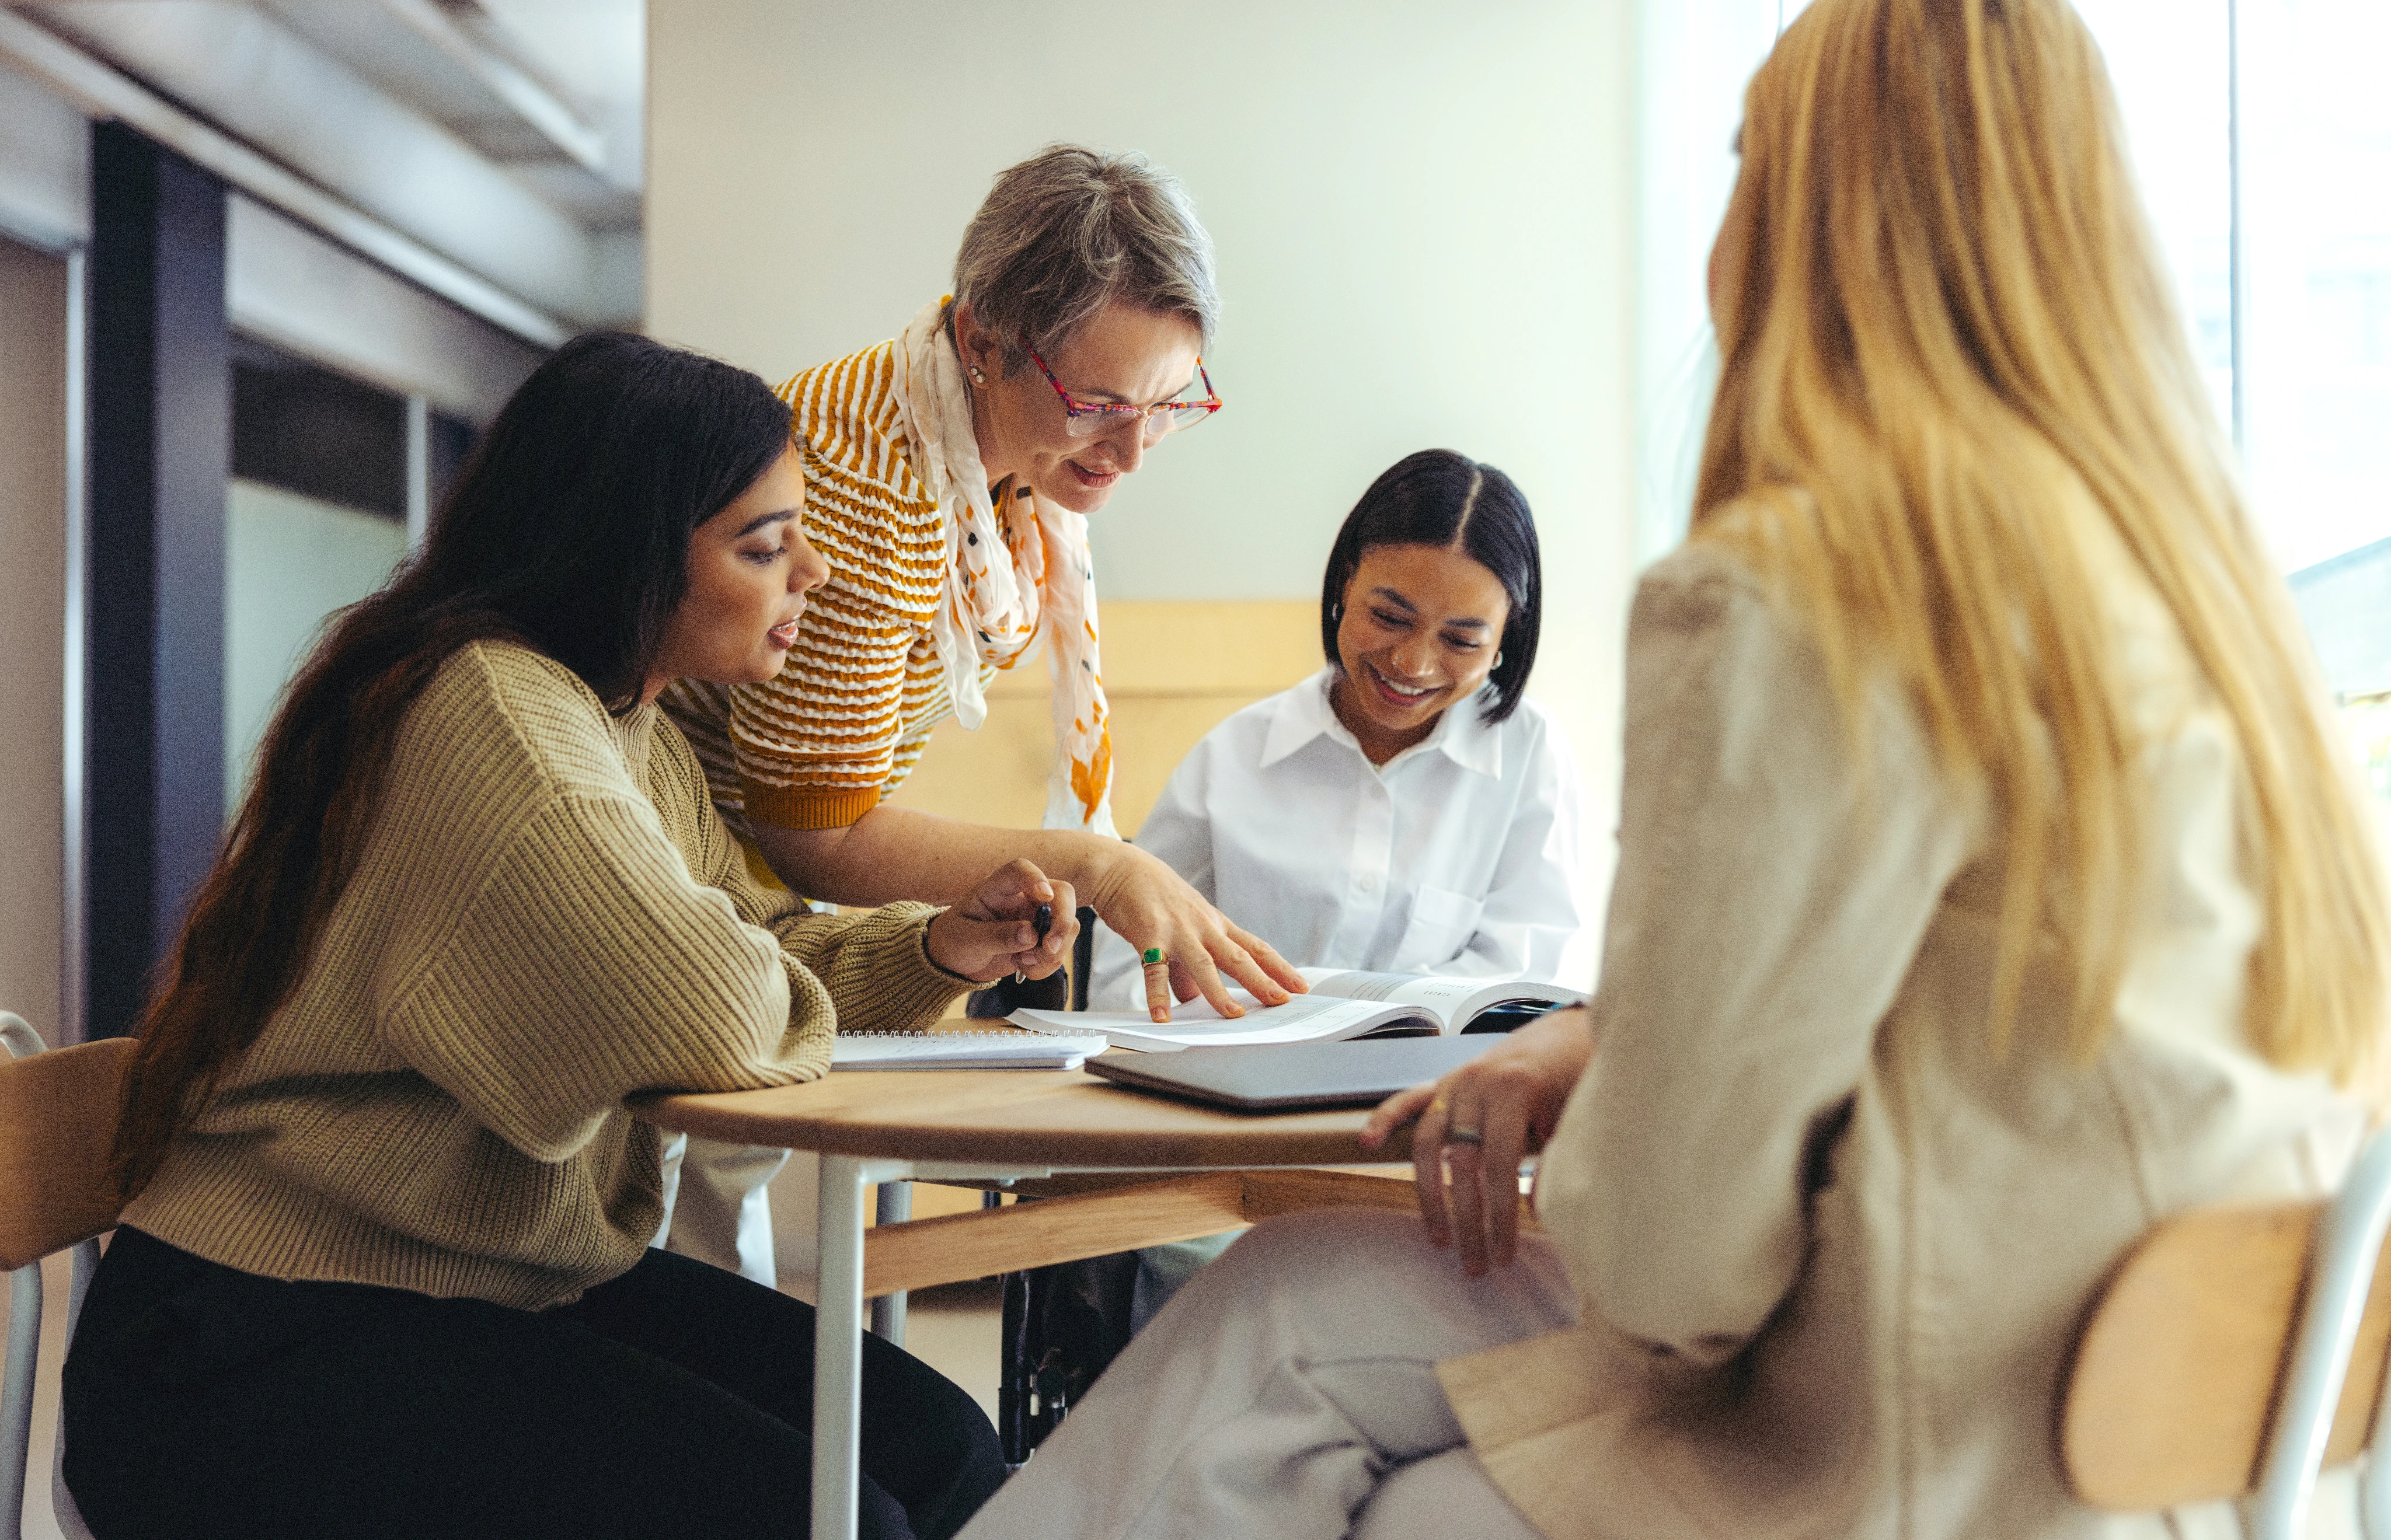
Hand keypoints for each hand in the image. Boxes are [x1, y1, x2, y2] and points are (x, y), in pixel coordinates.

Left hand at [924, 860, 1079, 983]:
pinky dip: (1048, 964)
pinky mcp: (1042, 938)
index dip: (1036, 878)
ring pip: (1068, 924)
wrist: (955, 960)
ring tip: (1023, 963)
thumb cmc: (955, 940)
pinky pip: (1061, 948)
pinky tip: (1025, 968)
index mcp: (997, 889)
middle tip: (1050, 947)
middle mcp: (1023, 898)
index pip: (1020, 870)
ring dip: (1053, 951)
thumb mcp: (967, 940)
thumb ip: (997, 936)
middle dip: (1062, 921)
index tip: (1045, 896)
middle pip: (1061, 894)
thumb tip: (1031, 935)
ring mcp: (1036, 917)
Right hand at [1084, 845, 1308, 1022]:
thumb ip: (1188, 970)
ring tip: (1233, 1014)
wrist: (1122, 869)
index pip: (1256, 948)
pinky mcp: (1149, 935)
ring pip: (1203, 964)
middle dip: (1262, 980)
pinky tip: (1162, 1016)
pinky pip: (1154, 970)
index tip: (1301, 986)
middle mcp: (1203, 927)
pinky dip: (1158, 995)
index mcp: (1216, 926)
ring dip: (1218, 991)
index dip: (1279, 968)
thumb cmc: (1156, 899)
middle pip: (1238, 957)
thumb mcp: (1183, 930)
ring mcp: (1178, 931)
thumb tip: (1193, 1001)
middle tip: (1282, 1000)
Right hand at [1359, 1007, 1596, 1275]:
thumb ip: (1556, 1158)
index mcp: (1513, 1091)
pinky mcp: (1442, 1082)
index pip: (1499, 1166)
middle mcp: (1476, 1086)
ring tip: (1438, 1240)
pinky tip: (1367, 1142)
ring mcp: (1454, 1082)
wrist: (1564, 1034)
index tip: (1503, 1255)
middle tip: (1475, 1266)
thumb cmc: (1575, 1079)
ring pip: (1427, 1141)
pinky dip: (1385, 1119)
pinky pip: (1407, 1101)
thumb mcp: (1575, 1117)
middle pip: (1461, 1163)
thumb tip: (1537, 1207)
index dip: (1500, 1215)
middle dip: (1467, 1221)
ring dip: (1429, 1195)